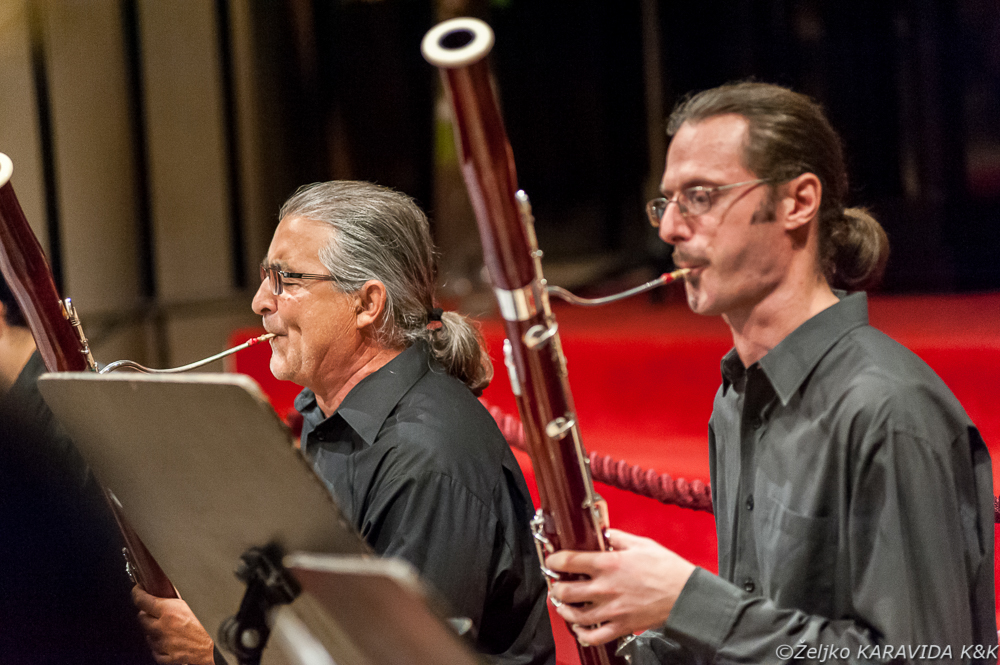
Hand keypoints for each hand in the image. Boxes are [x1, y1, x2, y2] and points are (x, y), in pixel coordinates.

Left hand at [132, 586, 215, 664]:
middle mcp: (162, 628)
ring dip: (155, 630)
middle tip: (157, 611)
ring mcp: (162, 644)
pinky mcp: (165, 657)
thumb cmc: (211, 628)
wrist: (217, 650)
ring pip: (148, 635)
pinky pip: (155, 650)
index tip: (138, 590)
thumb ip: (179, 599)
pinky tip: (171, 641)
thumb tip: (173, 589)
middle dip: (148, 613)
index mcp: (169, 612)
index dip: (138, 592)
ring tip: (170, 628)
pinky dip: (160, 645)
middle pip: (142, 617)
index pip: (142, 600)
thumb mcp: (196, 604)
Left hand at [545, 529, 695, 645]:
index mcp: (608, 564)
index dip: (554, 560)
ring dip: (564, 610)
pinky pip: (595, 636)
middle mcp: (605, 588)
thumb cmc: (667, 569)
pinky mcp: (621, 626)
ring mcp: (612, 610)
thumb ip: (617, 538)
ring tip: (563, 604)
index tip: (552, 560)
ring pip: (576, 616)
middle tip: (556, 583)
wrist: (686, 595)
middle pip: (566, 591)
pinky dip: (582, 634)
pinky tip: (580, 628)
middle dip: (556, 587)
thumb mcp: (641, 543)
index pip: (569, 561)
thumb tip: (603, 534)